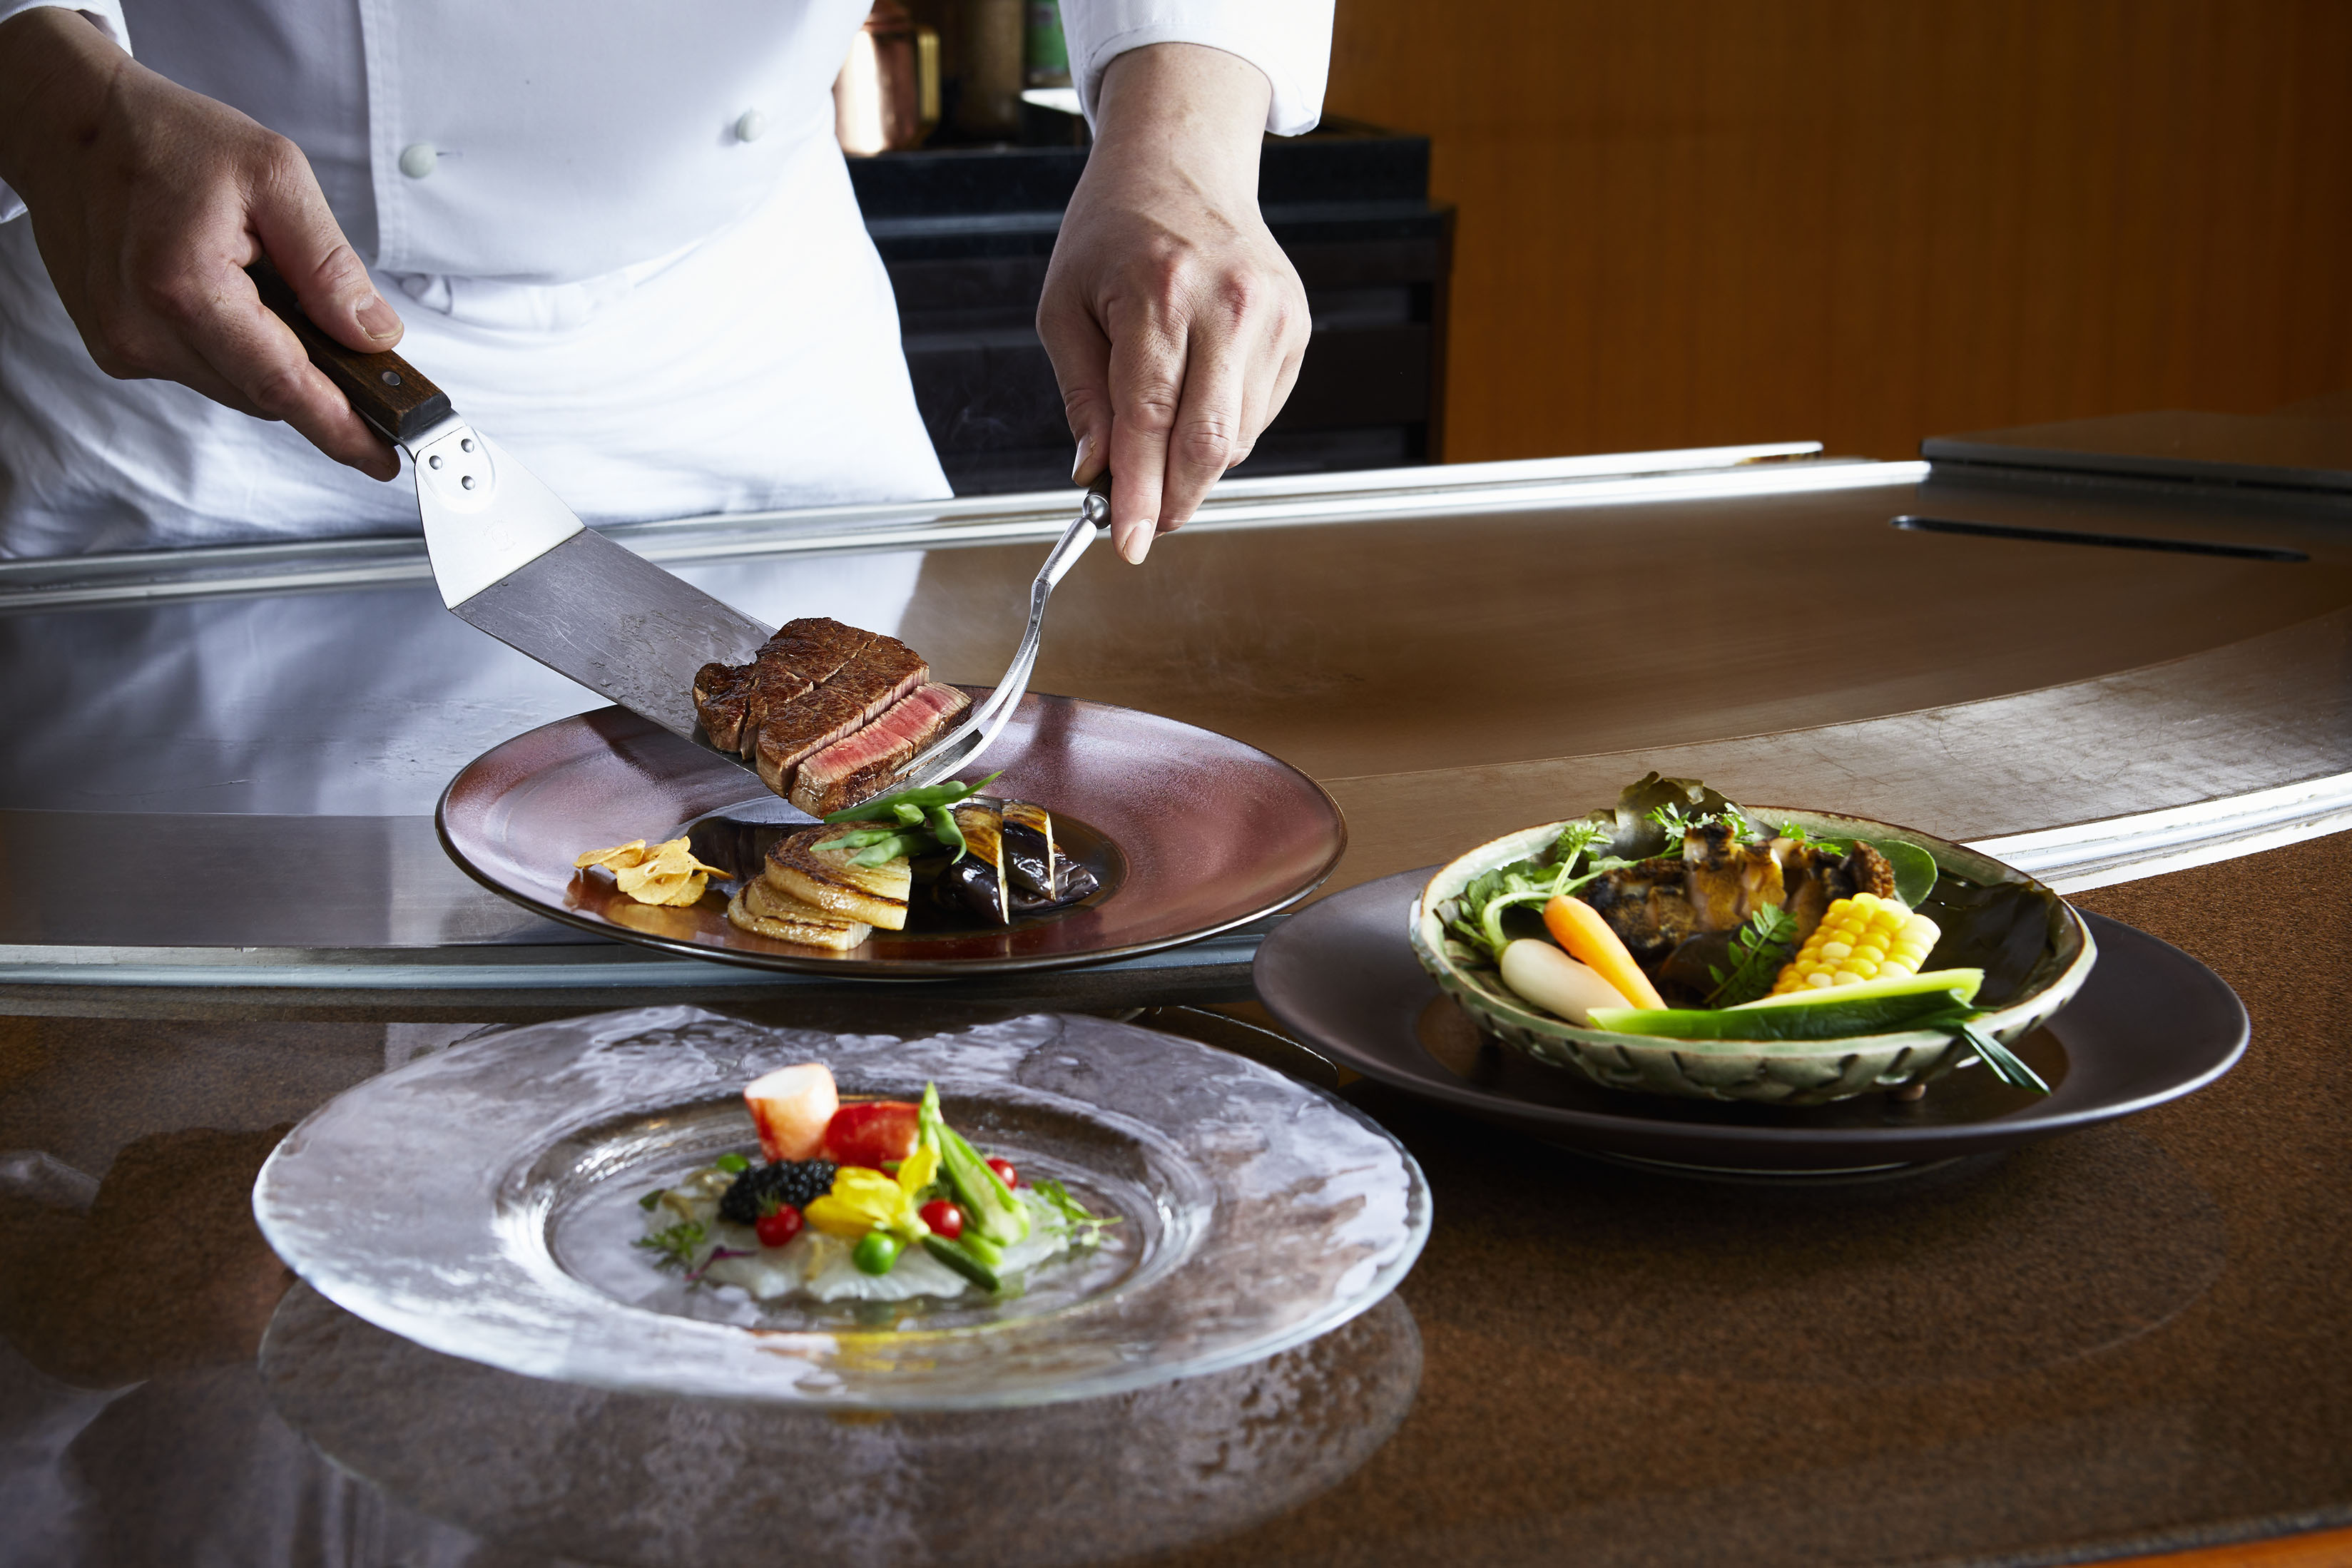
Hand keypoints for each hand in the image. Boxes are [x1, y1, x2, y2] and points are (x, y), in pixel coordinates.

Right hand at [0, 7, 401, 477]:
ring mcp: (124, 343)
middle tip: (356, 353)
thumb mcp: (275, 175)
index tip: (385, 457)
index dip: (342, 428)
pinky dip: (234, 346)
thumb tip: (373, 334)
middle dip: (318, 381)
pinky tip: (232, 295)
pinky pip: (203, 369)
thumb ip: (328, 264)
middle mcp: (144, 328)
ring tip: (272, 290)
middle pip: (264, 394)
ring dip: (272, 356)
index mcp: (184, 287)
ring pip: (236, 387)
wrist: (71, 124)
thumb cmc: (164, 137)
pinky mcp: (117, 346)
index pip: (282, 384)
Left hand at [1037, 43, 1308, 563]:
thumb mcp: (1065, 306)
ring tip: (1158, 436)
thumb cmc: (1114, 231)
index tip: (1127, 542)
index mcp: (1161, 293)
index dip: (1138, 493)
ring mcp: (1273, 317)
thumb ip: (1082, 396)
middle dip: (1174, 498)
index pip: (1150, 420)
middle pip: (1208, 442)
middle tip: (1144, 520)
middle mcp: (1228, 304)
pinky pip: (1259, 414)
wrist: (1182, 164)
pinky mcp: (1296, 329)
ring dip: (1194, 464)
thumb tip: (1094, 473)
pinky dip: (1223, 430)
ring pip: (1237, 438)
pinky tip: (1196, 396)